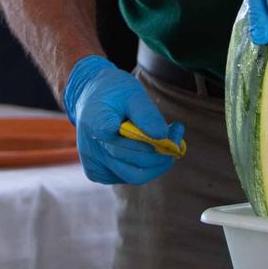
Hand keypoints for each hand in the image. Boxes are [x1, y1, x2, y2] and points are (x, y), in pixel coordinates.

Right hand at [62, 56, 183, 185]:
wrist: (90, 96)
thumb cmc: (113, 93)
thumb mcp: (131, 92)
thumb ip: (146, 113)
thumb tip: (162, 136)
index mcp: (96, 125)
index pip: (125, 145)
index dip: (150, 145)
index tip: (172, 130)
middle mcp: (91, 149)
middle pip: (134, 163)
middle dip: (161, 154)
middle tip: (177, 136)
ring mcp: (93, 164)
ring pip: (133, 176)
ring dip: (156, 163)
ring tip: (168, 141)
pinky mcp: (97, 173)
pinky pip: (127, 176)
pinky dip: (145, 166)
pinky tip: (149, 146)